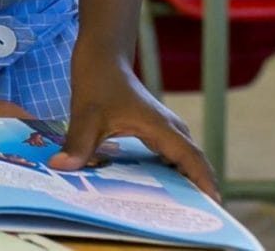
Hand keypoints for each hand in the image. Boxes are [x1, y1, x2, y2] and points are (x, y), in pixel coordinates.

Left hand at [52, 58, 218, 199]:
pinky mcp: (155, 129)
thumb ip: (77, 143)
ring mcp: (164, 128)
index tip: (214, 206)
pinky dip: (169, 172)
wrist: (102, 56)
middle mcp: (170, 129)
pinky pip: (170, 155)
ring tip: (174, 211)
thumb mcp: (85, 115)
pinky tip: (154, 189)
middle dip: (196, 190)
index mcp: (161, 127)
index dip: (204, 182)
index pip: (192, 159)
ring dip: (183, 182)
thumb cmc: (99, 81)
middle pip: (192, 163)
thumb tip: (60, 167)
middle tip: (189, 218)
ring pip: (182, 160)